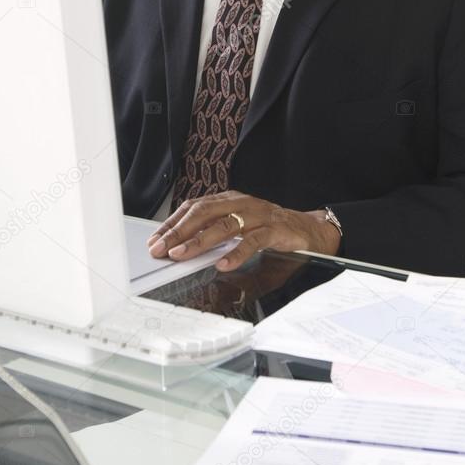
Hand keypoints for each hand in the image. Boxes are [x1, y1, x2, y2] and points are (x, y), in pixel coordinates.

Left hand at [146, 191, 340, 271]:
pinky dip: (236, 253)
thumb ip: (215, 235)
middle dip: (178, 231)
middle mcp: (241, 203)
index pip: (194, 207)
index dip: (173, 223)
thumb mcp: (238, 228)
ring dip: (199, 241)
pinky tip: (223, 264)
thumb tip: (183, 250)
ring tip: (182, 255)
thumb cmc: (270, 229)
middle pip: (203, 212)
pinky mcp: (275, 230)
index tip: (155, 239)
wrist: (309, 229)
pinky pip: (253, 241)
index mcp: (229, 200)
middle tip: (161, 248)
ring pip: (224, 225)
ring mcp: (258, 215)